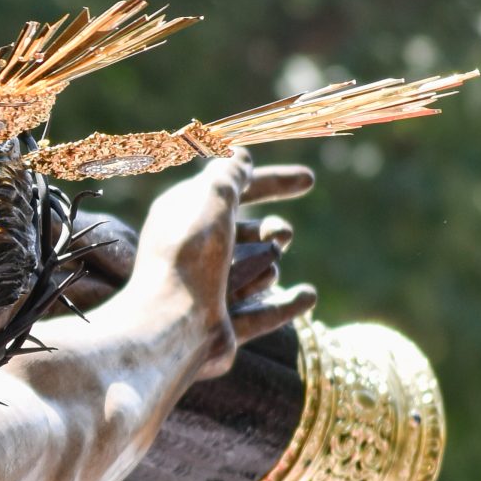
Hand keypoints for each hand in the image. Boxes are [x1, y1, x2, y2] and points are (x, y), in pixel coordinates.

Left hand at [131, 152, 317, 381]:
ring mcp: (209, 289)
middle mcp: (194, 251)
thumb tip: (241, 155)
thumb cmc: (189, 255)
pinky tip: (308, 295)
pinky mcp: (221, 324)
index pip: (233, 190)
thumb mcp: (212, 197)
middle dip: (270, 231)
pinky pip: (261, 313)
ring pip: (256, 270)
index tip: (309, 181)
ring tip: (261, 275)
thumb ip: (229, 173)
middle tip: (281, 236)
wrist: (171, 326)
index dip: (270, 181)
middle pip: (248, 232)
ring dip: (265, 269)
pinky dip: (285, 305)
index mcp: (186, 214)